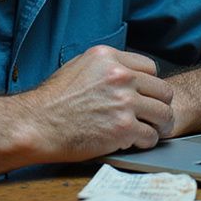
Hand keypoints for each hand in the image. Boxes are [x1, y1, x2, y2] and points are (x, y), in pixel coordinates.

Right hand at [21, 45, 174, 159]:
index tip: (145, 96)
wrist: (36, 125)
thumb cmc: (52, 101)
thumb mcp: (78, 66)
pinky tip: (135, 143)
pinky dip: (146, 142)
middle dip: (160, 105)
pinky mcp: (123, 128)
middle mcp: (120, 76)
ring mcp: (124, 102)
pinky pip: (151, 136)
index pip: (150, 68)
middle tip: (155, 117)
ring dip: (159, 125)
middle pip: (163, 91)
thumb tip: (124, 71)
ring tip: (151, 131)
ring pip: (164, 114)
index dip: (149, 85)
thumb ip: (105, 67)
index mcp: (109, 58)